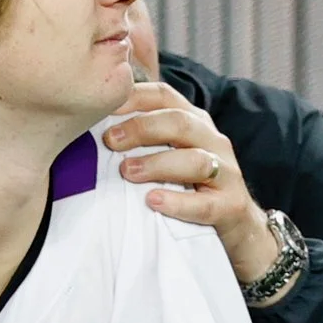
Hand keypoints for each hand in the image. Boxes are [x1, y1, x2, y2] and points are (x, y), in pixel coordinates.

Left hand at [105, 81, 277, 282]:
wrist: (237, 226)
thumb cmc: (188, 185)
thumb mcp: (165, 154)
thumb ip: (137, 138)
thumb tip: (86, 126)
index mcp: (192, 122)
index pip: (164, 95)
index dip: (133, 96)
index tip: (103, 107)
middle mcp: (212, 141)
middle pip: (180, 122)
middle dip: (142, 128)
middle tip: (110, 142)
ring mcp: (226, 173)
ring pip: (195, 160)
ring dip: (157, 164)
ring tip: (127, 172)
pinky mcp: (231, 205)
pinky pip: (206, 203)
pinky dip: (178, 202)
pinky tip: (153, 201)